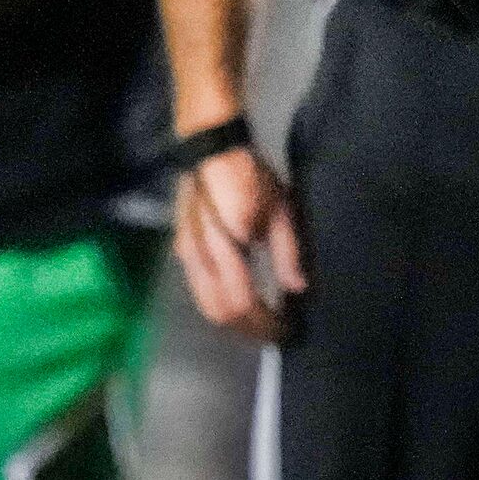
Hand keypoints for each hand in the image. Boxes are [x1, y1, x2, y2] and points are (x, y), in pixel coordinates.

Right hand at [173, 145, 304, 343]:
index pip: (243, 303)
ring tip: (259, 321)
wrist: (208, 148)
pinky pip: (199, 291)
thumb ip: (287, 251)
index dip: (265, 324)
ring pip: (205, 306)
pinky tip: (240, 300)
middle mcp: (201, 257)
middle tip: (274, 332)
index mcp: (227, 246)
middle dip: (248, 329)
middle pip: (219, 313)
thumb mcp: (279, 208)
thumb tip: (296, 289)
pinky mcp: (182, 250)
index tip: (287, 330)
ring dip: (232, 321)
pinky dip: (220, 305)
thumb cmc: (248, 174)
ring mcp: (187, 255)